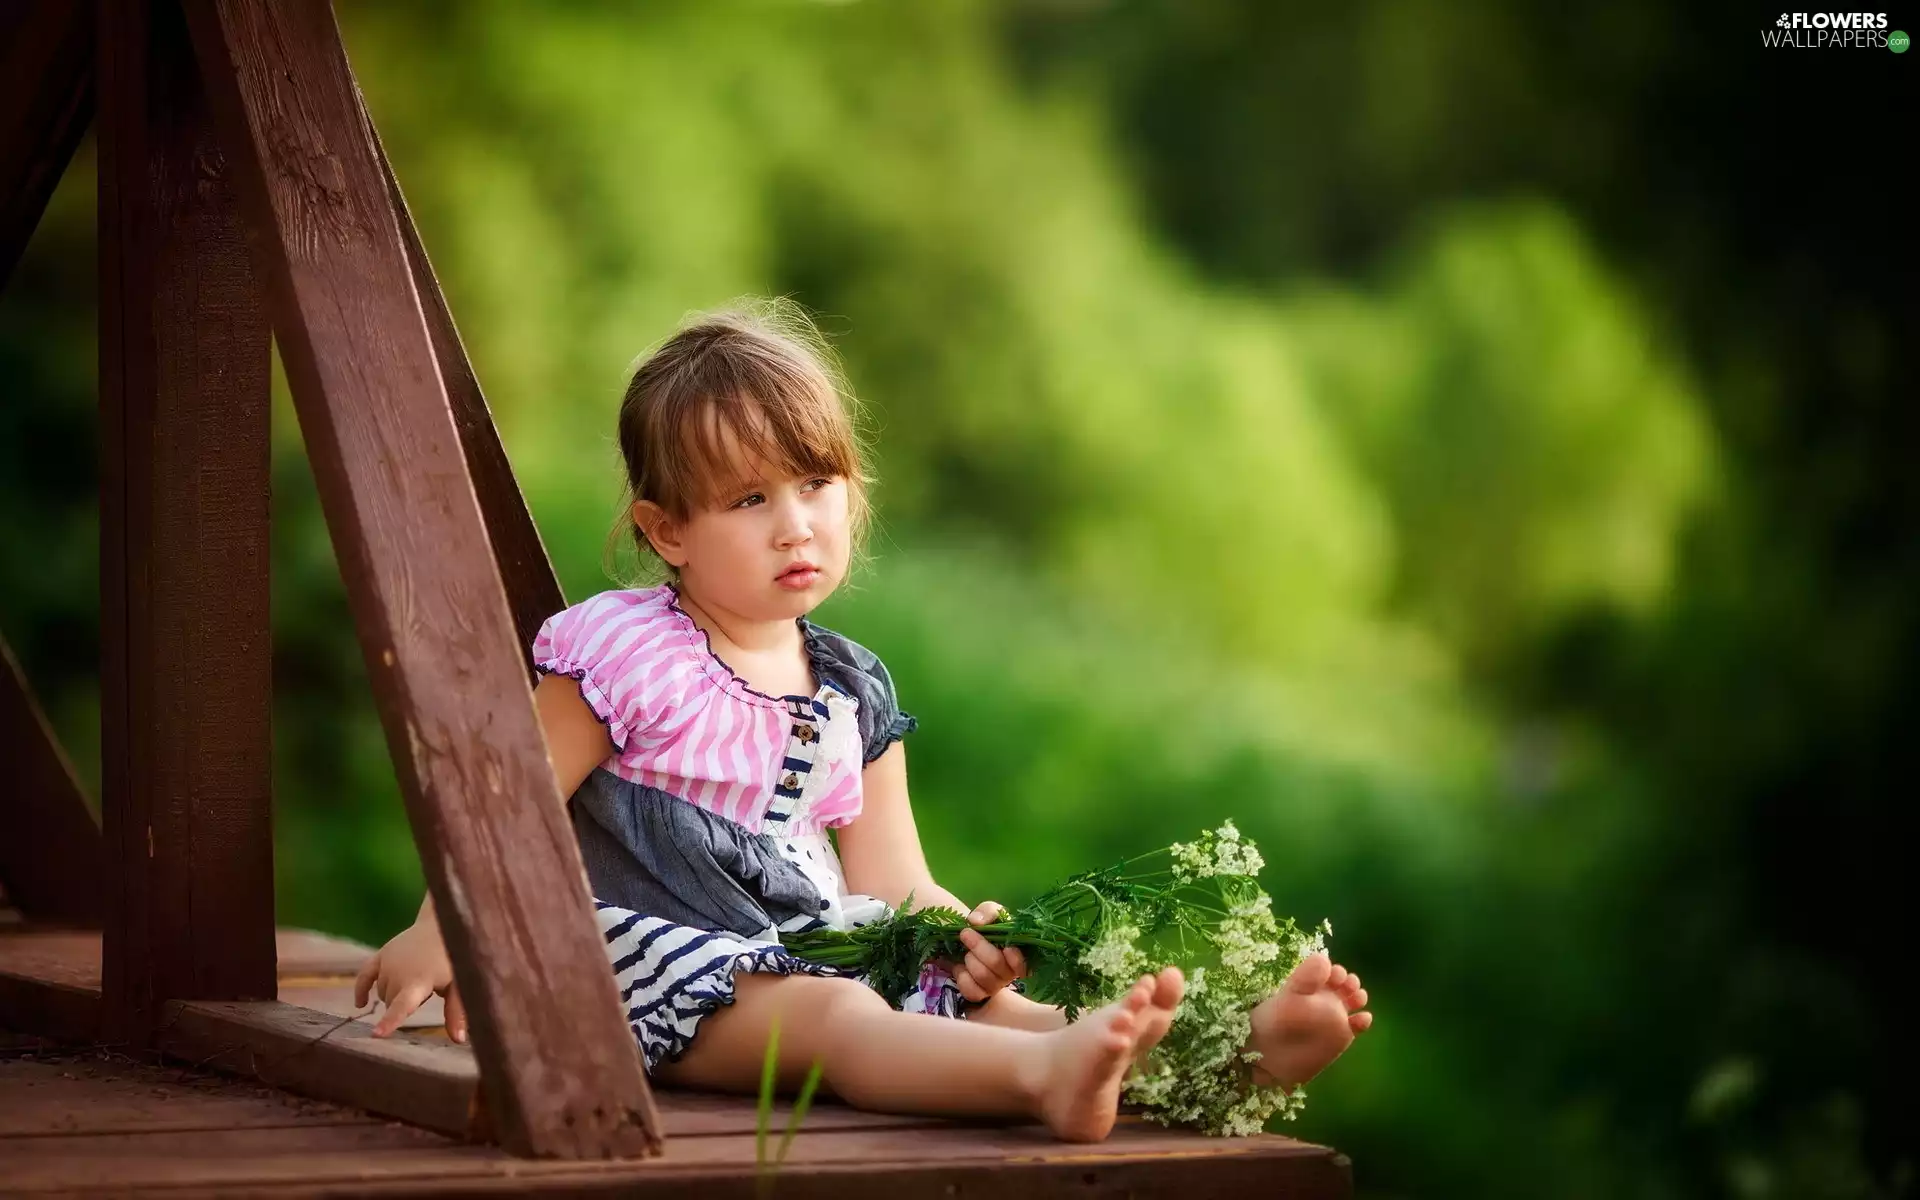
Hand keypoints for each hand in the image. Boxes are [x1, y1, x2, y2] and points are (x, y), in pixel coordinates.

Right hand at [352, 918, 468, 1042]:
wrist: (443, 923)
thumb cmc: (455, 957)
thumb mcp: (459, 984)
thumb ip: (456, 1012)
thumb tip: (459, 1039)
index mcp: (419, 981)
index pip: (402, 1005)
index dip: (390, 1021)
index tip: (376, 1035)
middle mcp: (398, 972)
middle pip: (392, 1003)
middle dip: (406, 1004)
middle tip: (429, 990)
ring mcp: (388, 962)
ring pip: (382, 993)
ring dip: (394, 995)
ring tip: (418, 981)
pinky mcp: (381, 954)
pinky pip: (364, 976)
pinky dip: (361, 989)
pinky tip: (361, 1004)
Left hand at [952, 900, 1027, 1003]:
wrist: (969, 938)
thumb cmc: (987, 926)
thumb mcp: (991, 912)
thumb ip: (987, 911)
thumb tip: (976, 921)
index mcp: (1019, 953)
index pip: (1025, 964)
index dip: (1017, 959)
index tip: (1007, 948)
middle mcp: (1010, 973)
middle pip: (996, 964)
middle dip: (978, 946)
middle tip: (965, 933)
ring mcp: (995, 985)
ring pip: (983, 976)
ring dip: (969, 959)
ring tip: (966, 951)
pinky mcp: (980, 994)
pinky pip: (971, 990)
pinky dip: (961, 976)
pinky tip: (960, 967)